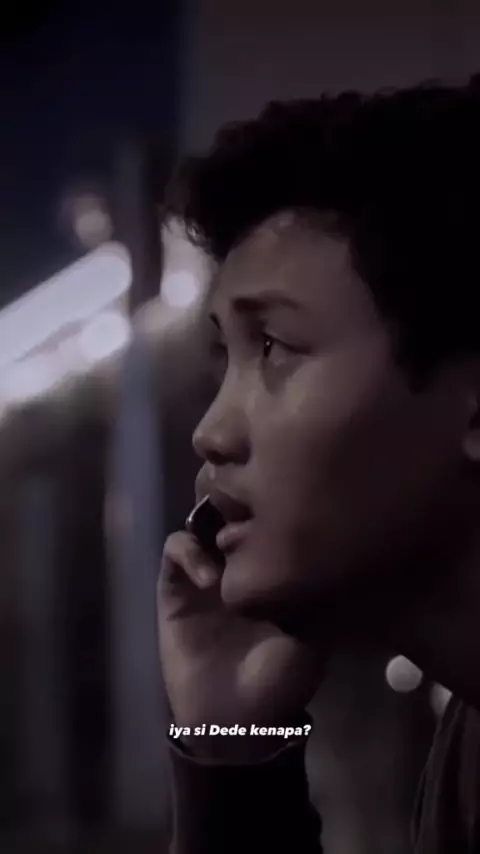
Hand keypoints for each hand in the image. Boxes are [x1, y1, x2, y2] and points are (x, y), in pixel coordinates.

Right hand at [157, 531, 324, 759]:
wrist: (233, 720)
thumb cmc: (278, 683)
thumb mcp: (313, 638)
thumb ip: (314, 594)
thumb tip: (321, 548)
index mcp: (274, 572)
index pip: (272, 524)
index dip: (277, 516)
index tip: (287, 525)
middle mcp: (239, 565)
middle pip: (237, 513)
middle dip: (244, 511)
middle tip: (253, 527)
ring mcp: (206, 572)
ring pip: (206, 523)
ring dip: (216, 526)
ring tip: (229, 551)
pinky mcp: (175, 586)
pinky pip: (175, 549)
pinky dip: (189, 552)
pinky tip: (207, 577)